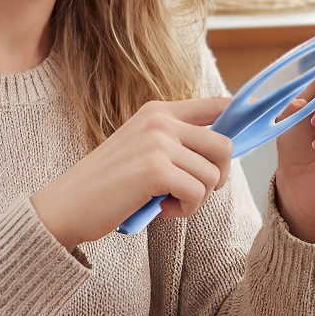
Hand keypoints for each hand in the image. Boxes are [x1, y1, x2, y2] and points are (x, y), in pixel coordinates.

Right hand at [30, 98, 233, 249]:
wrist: (67, 205)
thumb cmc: (107, 186)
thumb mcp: (143, 152)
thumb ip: (176, 144)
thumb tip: (224, 149)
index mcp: (158, 111)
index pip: (218, 104)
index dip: (241, 121)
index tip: (248, 138)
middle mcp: (160, 121)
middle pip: (225, 145)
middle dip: (218, 177)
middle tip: (192, 192)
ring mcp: (158, 143)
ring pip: (213, 174)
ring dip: (197, 199)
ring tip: (168, 203)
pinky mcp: (156, 170)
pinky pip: (197, 193)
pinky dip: (185, 210)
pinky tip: (161, 210)